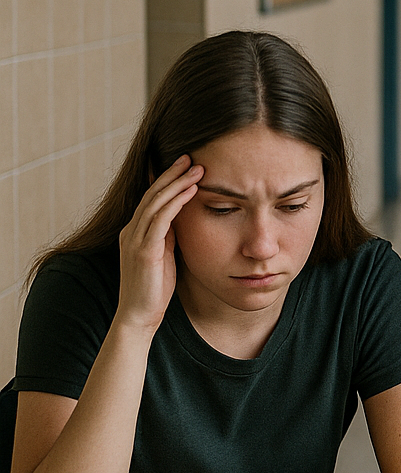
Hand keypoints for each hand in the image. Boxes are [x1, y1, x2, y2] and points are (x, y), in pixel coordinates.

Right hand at [116, 155, 202, 333]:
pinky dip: (176, 203)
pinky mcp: (143, 250)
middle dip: (172, 174)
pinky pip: (160, 220)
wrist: (139, 316)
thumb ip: (169, 236)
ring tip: (196, 169)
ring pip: (156, 203)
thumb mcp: (165, 255)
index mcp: (135, 232)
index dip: (167, 180)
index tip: (186, 164)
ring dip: (177, 183)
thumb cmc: (155, 288)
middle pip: (152, 194)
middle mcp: (131, 231)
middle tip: (191, 157)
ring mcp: (135, 240)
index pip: (152, 198)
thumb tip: (182, 218)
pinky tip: (191, 191)